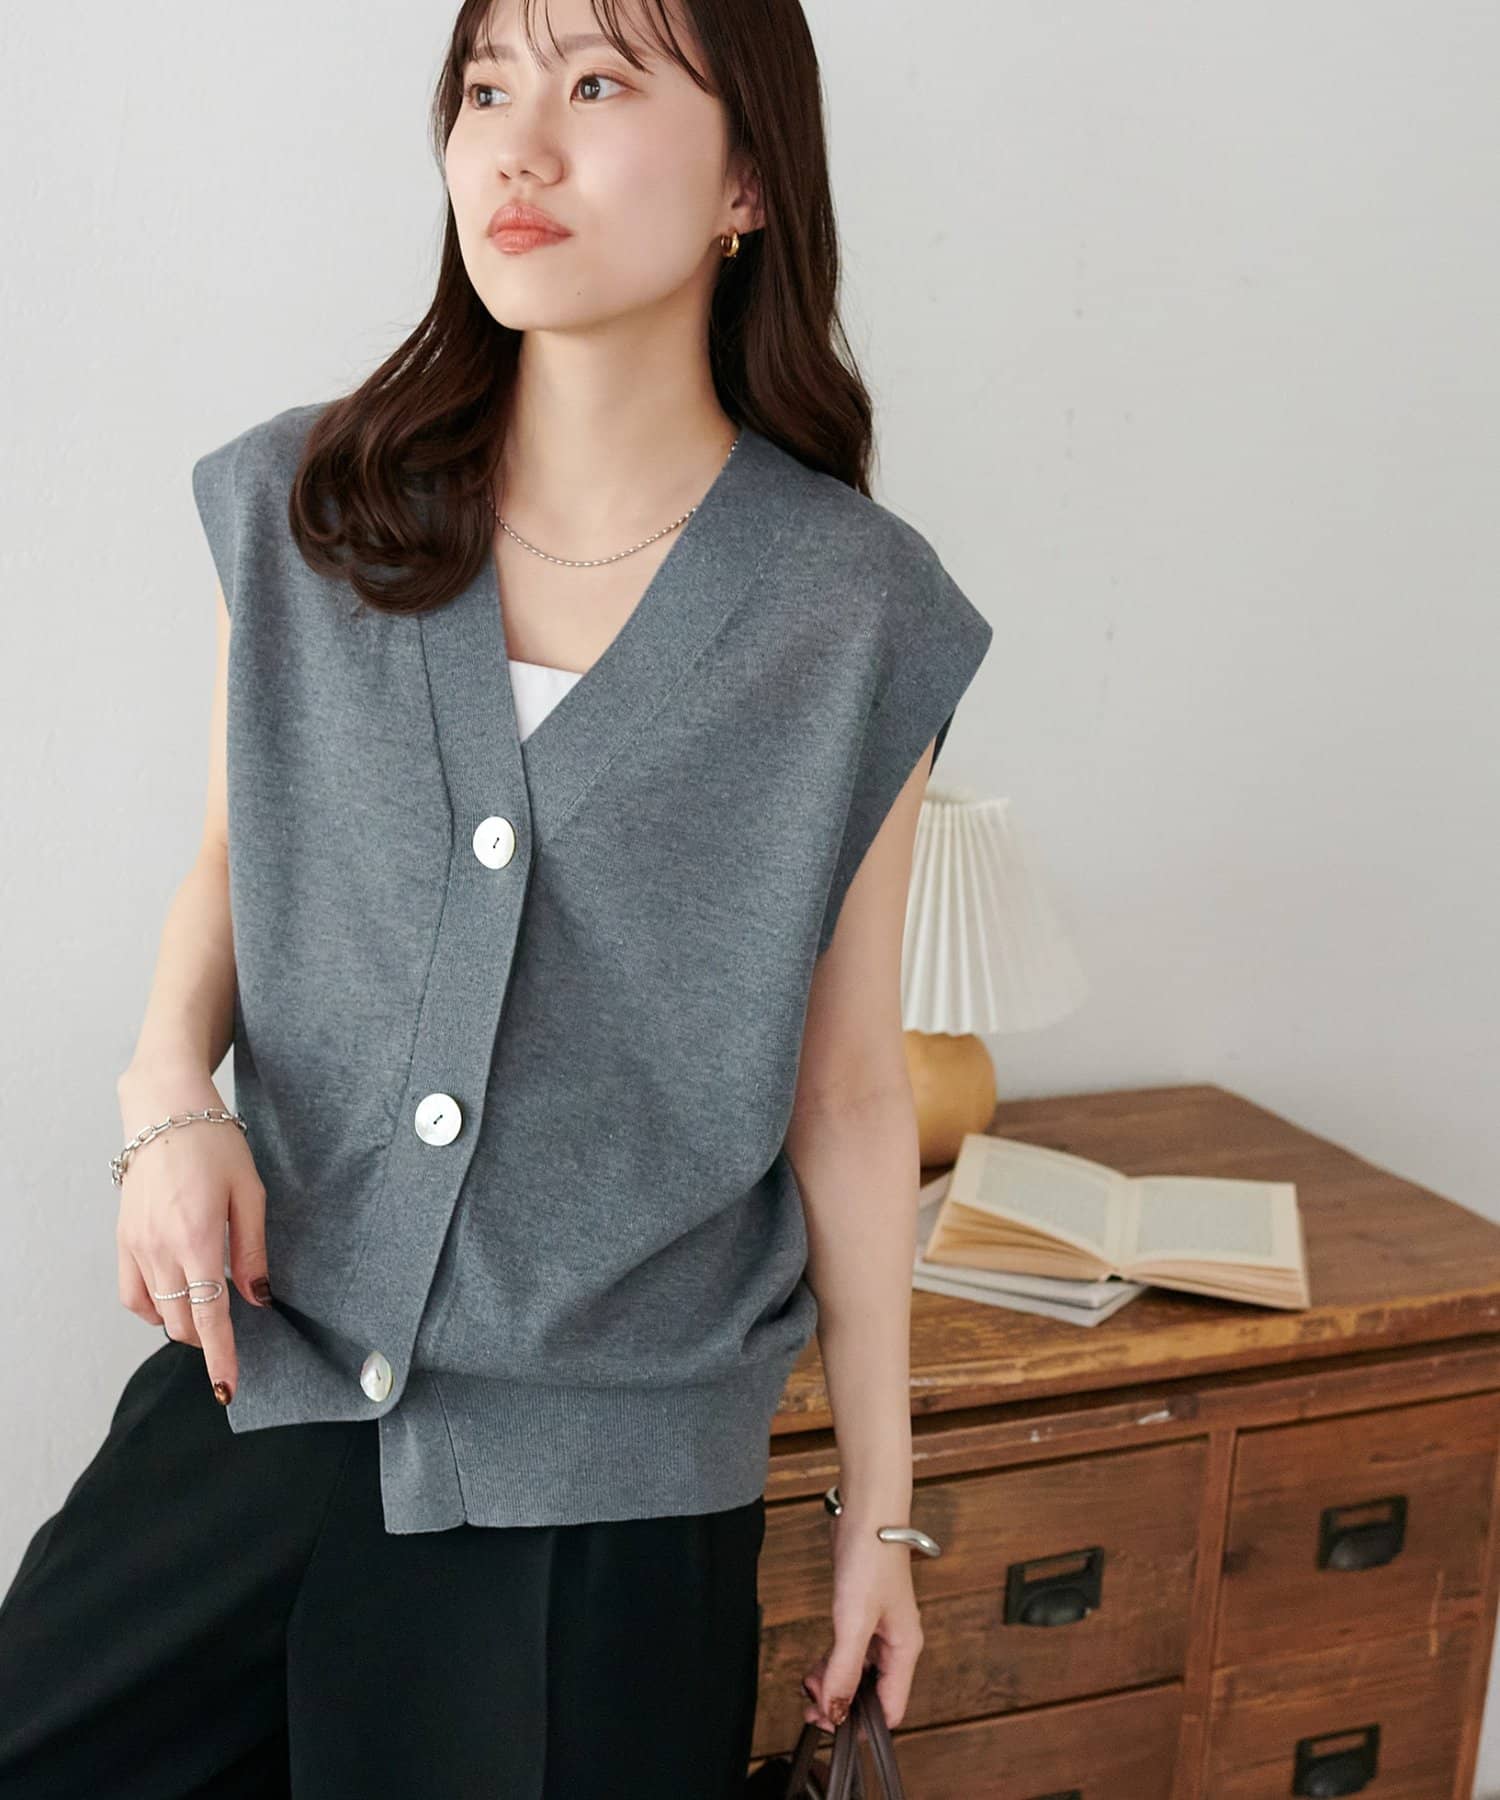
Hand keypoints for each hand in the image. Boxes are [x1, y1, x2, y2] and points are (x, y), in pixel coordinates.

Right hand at [115, 1066, 272, 1405]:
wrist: (165, 1112)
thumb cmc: (215, 1146)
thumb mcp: (251, 1194)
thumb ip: (254, 1251)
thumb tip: (258, 1299)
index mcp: (198, 1239)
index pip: (209, 1316)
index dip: (220, 1355)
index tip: (228, 1387)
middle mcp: (161, 1249)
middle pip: (183, 1322)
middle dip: (209, 1337)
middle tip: (235, 1327)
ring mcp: (136, 1247)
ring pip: (158, 1313)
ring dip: (185, 1321)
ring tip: (209, 1305)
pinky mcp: (122, 1241)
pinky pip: (133, 1295)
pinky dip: (154, 1307)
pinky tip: (177, 1296)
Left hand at [798, 1508, 923, 1735]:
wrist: (866, 1513)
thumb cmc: (870, 1557)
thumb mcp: (854, 1619)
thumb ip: (845, 1668)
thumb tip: (835, 1710)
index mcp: (905, 1649)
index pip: (890, 1709)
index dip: (861, 1724)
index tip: (829, 1725)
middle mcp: (896, 1643)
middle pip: (874, 1695)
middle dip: (843, 1706)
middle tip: (810, 1708)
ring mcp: (880, 1629)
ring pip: (859, 1675)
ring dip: (834, 1686)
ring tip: (808, 1688)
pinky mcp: (863, 1614)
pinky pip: (850, 1653)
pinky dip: (832, 1664)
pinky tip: (815, 1667)